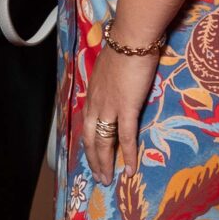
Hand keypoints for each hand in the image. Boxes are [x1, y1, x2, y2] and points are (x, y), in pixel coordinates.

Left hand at [81, 36, 159, 183]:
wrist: (131, 39)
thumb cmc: (124, 48)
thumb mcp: (110, 66)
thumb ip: (111, 80)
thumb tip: (117, 83)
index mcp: (92, 94)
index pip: (87, 123)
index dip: (88, 142)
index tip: (91, 156)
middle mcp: (96, 103)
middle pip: (90, 138)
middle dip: (93, 159)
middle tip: (99, 177)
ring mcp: (109, 107)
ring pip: (104, 142)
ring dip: (105, 163)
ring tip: (108, 180)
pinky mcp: (126, 108)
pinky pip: (126, 137)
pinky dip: (128, 156)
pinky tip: (130, 170)